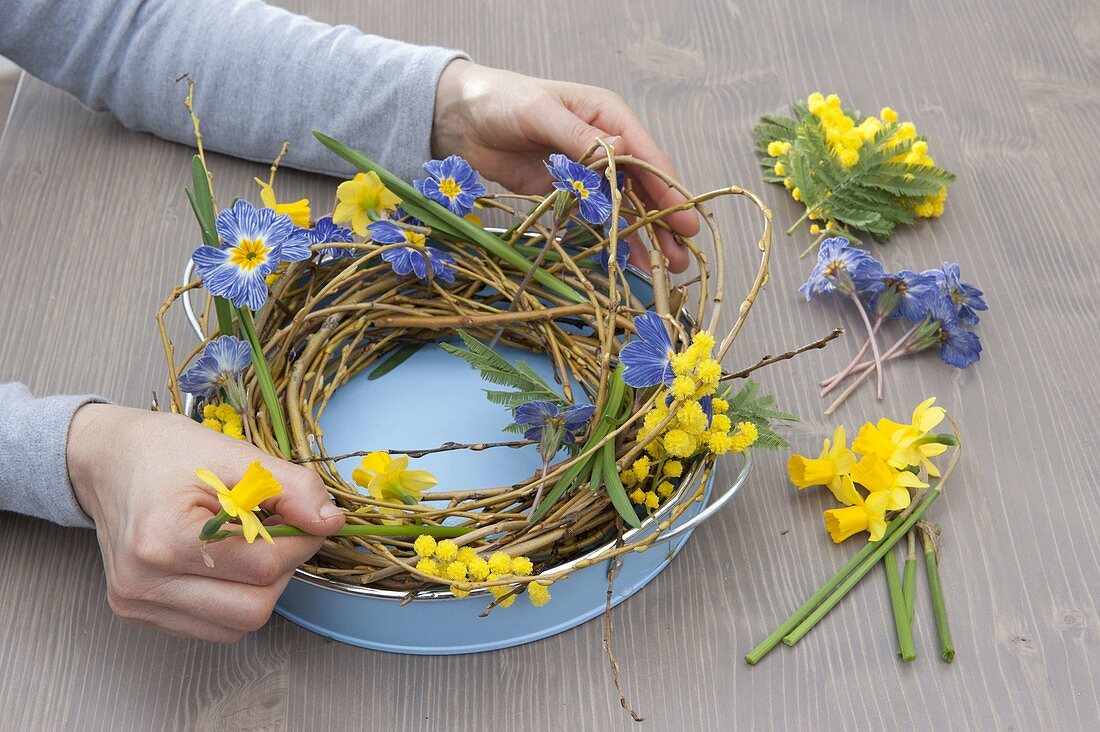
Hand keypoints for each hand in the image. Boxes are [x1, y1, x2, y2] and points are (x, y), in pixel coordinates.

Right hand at [67, 404, 343, 641]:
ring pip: (236, 626)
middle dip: (281, 570)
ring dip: (260, 588)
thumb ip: (290, 490)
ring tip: (248, 544)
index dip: (299, 542)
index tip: (305, 518)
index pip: (262, 566)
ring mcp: (138, 604)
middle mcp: (143, 583)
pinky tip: (227, 562)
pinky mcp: (140, 614)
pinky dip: (235, 599)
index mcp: (162, 538)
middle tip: (277, 532)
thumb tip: (330, 522)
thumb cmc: (167, 452)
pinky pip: (214, 627)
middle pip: (252, 609)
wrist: (109, 460)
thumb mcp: (235, 455)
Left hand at [431, 60, 699, 272]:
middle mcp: (606, 145)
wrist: (461, 117)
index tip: (685, 220)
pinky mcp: (567, 193)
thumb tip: (619, 148)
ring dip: (645, 235)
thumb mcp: (540, 112)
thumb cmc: (503, 101)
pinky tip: (629, 261)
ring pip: (625, 206)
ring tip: (667, 268)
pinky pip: (596, 218)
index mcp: (608, 117)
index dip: (668, 189)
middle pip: (643, 186)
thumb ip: (578, 136)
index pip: (645, 156)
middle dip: (664, 221)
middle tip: (682, 255)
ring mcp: (587, 172)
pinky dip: (613, 238)